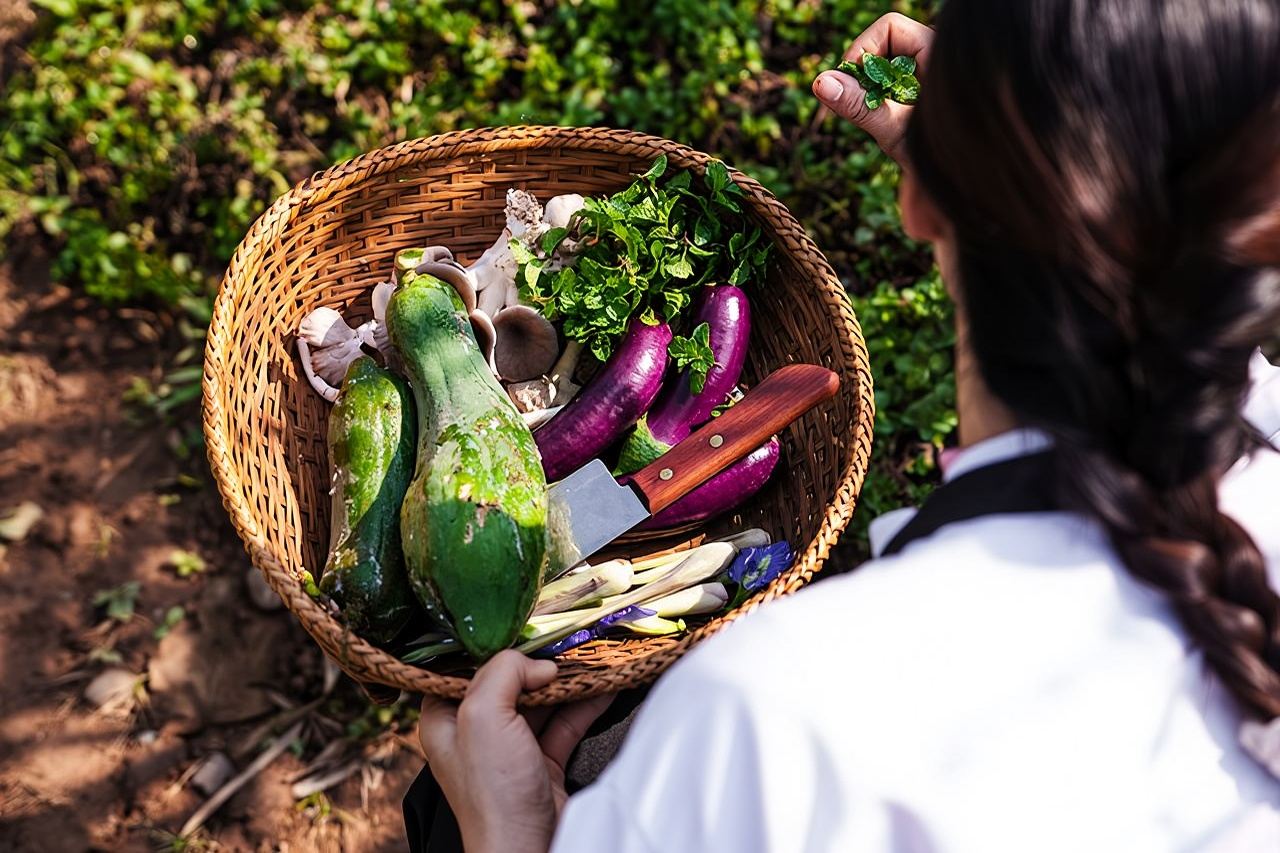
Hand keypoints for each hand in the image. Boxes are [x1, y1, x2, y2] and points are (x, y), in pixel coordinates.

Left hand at [418, 650, 613, 852]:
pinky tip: (604, 684)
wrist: (530, 851)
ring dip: (567, 680)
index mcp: (446, 720)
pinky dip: (585, 704)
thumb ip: (503, 673)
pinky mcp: (543, 765)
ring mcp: (511, 750)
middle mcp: (475, 733)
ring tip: (592, 655)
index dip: (494, 648)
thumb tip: (538, 664)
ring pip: (541, 701)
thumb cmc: (495, 794)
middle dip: (539, 661)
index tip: (524, 630)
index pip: (465, 668)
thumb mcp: (484, 717)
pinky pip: (565, 724)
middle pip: (509, 681)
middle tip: (568, 639)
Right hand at [812, 13, 934, 166]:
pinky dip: (882, 96)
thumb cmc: (941, 159)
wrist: (966, 182)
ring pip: (888, 62)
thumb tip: (821, 82)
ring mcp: (933, 69)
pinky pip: (895, 78)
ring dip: (872, 87)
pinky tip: (889, 120)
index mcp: (939, 53)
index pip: (890, 28)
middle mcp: (937, 54)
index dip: (863, 51)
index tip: (849, 84)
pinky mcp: (927, 85)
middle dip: (865, 72)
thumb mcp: (894, 132)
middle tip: (857, 103)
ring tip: (879, 118)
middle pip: (887, 42)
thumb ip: (859, 106)